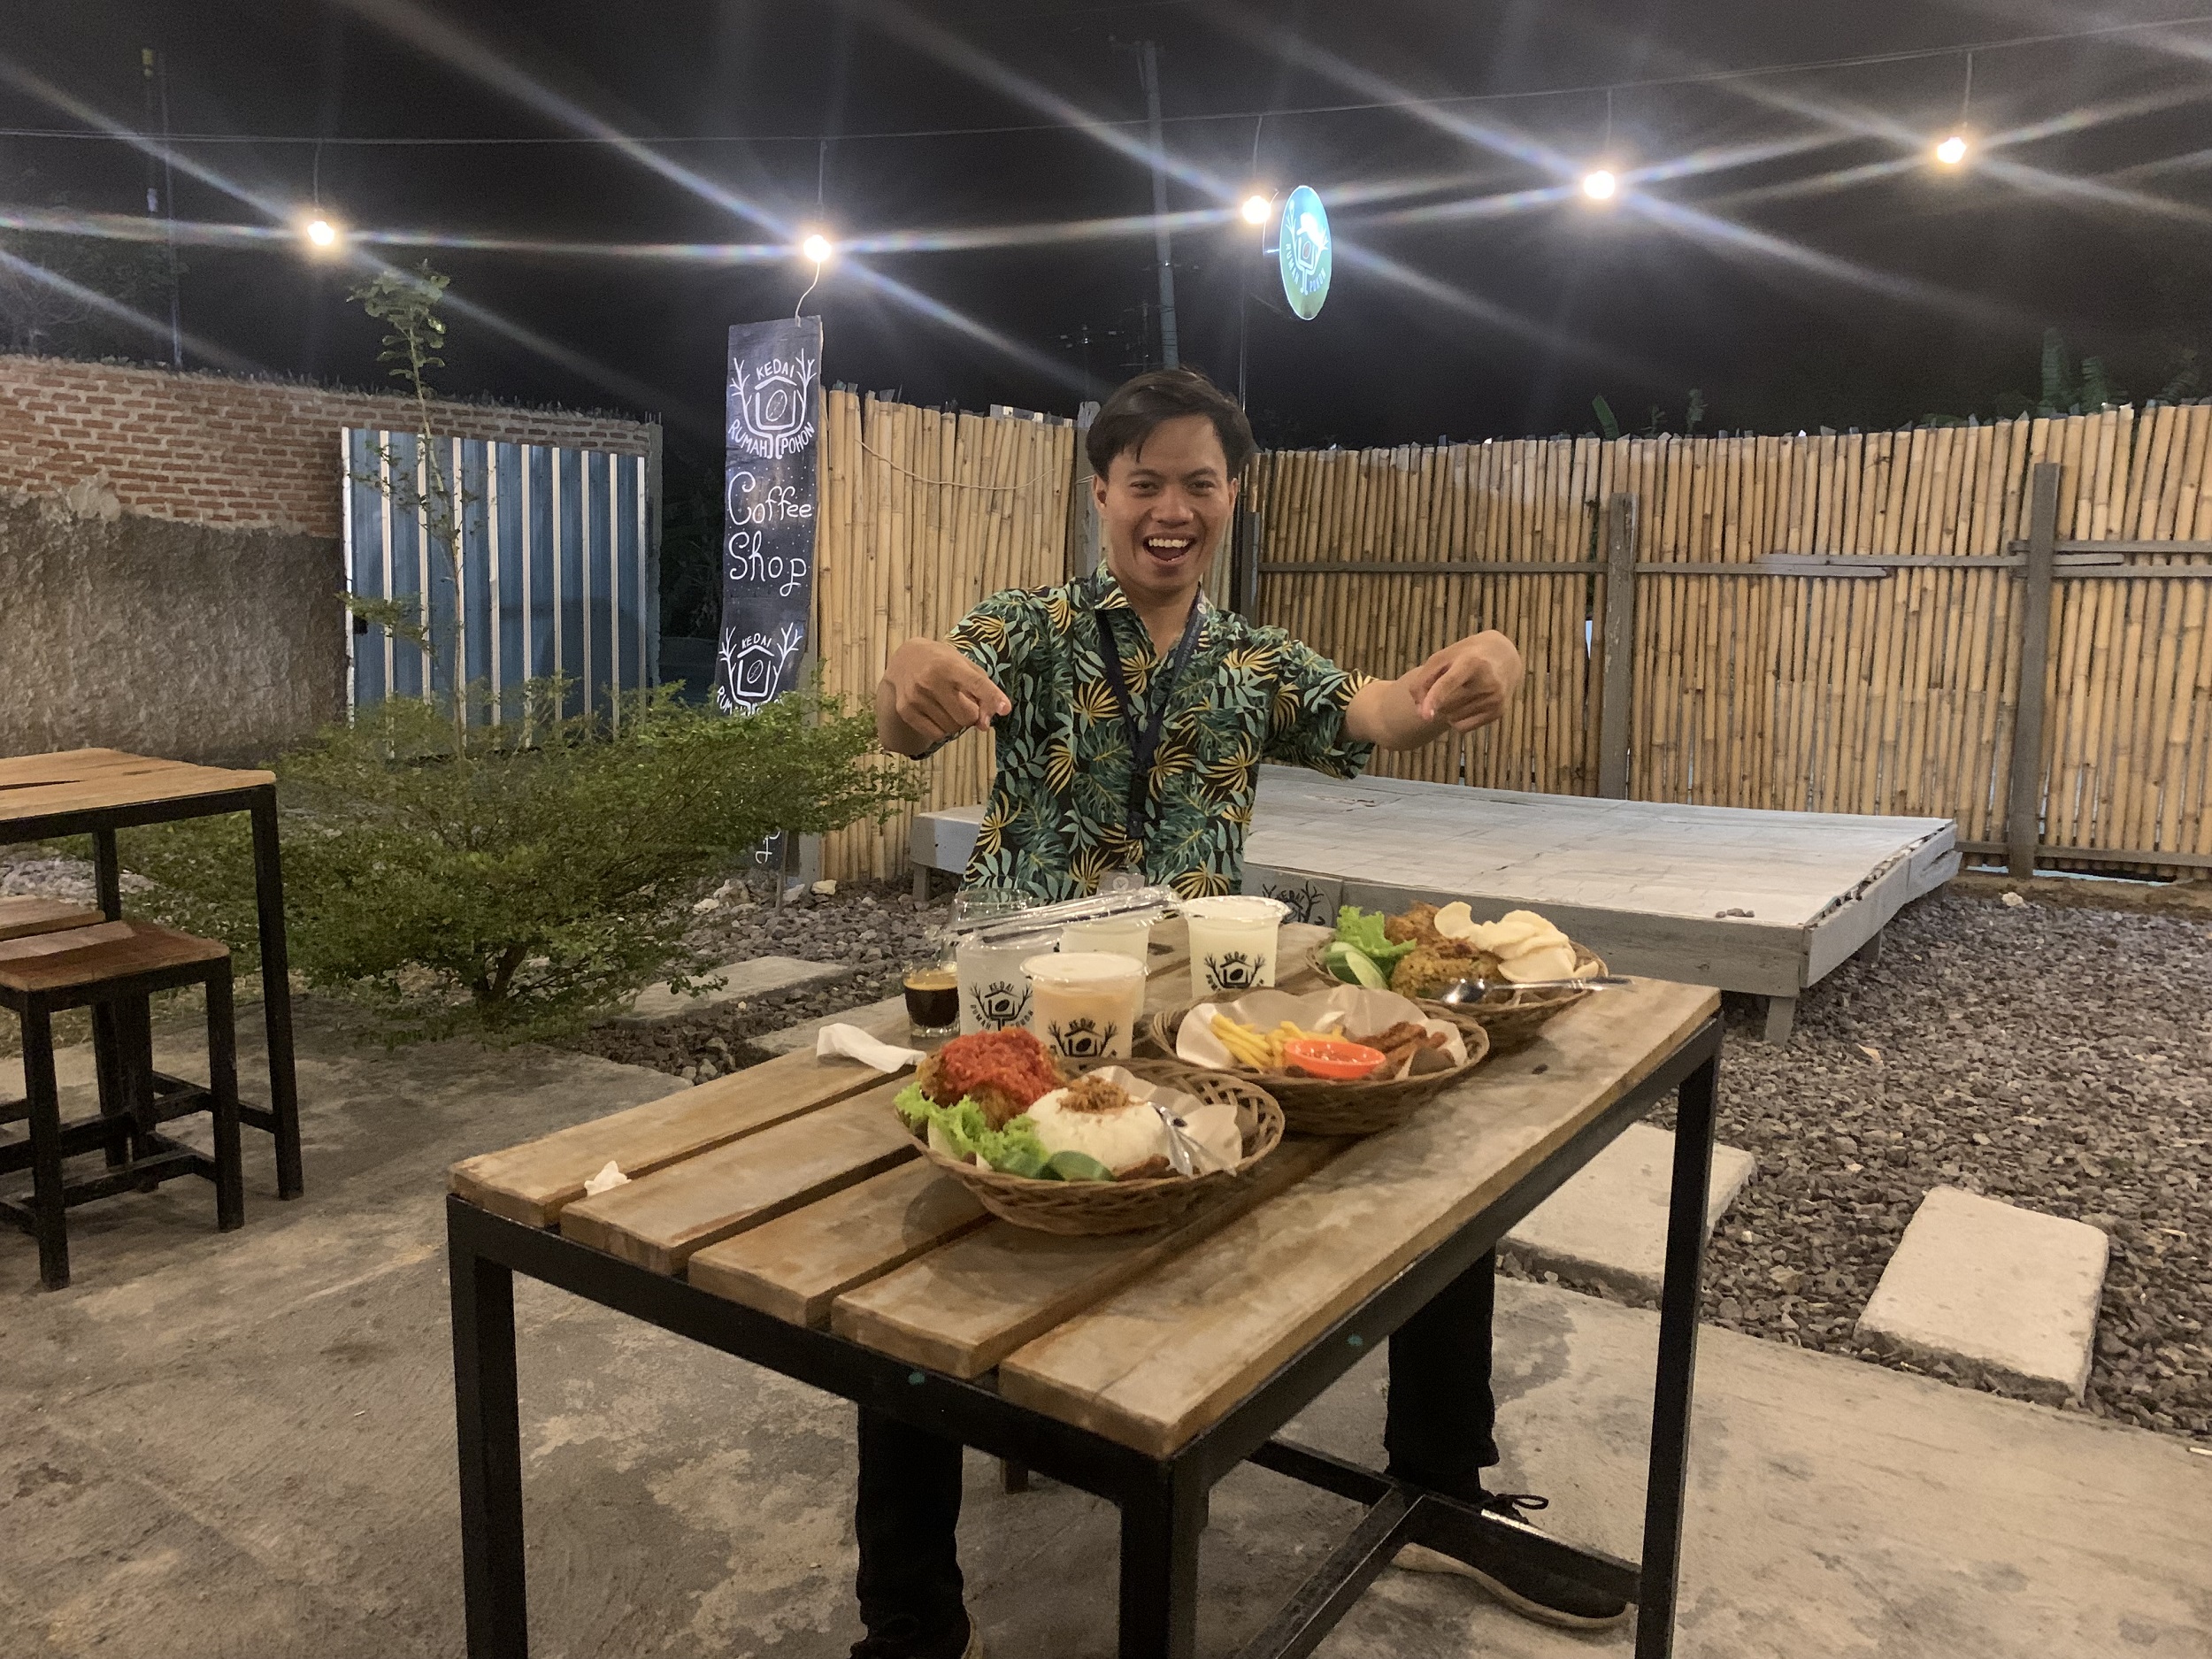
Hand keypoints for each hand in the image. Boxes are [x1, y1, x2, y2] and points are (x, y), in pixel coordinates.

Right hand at [877, 639, 1011, 754]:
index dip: (992, 697)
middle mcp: (931, 680)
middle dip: (971, 714)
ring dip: (956, 722)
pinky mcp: (905, 710)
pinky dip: (942, 729)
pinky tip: (936, 713)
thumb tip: (984, 725)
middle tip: (963, 702)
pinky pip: (936, 734)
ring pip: (951, 728)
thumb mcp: (967, 667)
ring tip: (947, 705)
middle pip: (967, 716)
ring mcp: (916, 696)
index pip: (976, 683)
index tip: (1005, 709)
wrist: (906, 660)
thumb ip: (983, 692)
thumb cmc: (943, 663)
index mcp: (950, 665)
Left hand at [1401, 631, 1523, 732]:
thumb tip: (1422, 714)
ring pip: (1451, 718)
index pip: (1449, 683)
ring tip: (1462, 689)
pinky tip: (1466, 703)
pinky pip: (1462, 727)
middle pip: (1444, 705)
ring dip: (1448, 709)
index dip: (1435, 698)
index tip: (1424, 716)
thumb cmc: (1465, 656)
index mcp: (1471, 661)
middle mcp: (1487, 681)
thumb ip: (1422, 682)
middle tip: (1451, 681)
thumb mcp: (1441, 658)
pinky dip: (1457, 719)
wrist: (1504, 655)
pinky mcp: (1498, 712)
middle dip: (1438, 699)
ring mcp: (1495, 698)